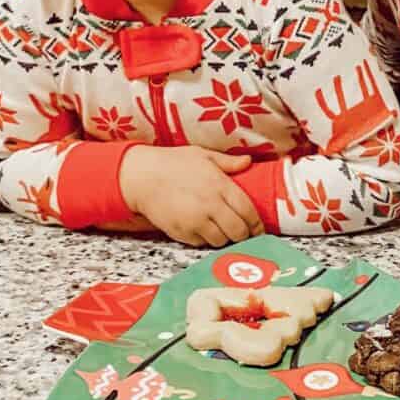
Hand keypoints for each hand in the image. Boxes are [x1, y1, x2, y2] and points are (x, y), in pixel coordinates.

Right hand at [119, 146, 264, 247]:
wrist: (141, 178)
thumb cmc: (171, 164)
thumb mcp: (202, 155)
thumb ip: (228, 162)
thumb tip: (248, 162)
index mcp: (220, 186)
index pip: (249, 211)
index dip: (257, 223)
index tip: (258, 227)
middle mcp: (211, 206)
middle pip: (239, 231)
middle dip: (244, 234)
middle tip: (242, 231)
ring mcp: (196, 222)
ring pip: (221, 241)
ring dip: (224, 238)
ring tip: (220, 228)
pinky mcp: (182, 233)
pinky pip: (201, 243)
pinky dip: (205, 239)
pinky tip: (201, 227)